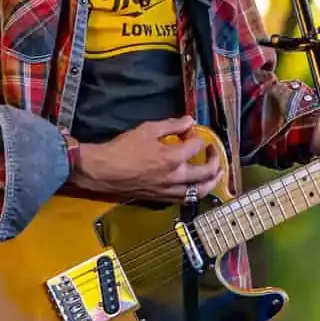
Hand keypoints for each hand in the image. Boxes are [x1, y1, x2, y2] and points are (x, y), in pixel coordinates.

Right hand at [71, 116, 222, 202]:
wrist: (103, 171)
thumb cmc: (123, 149)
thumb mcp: (147, 130)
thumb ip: (172, 125)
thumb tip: (190, 121)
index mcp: (173, 158)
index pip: (197, 146)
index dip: (196, 135)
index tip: (189, 131)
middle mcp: (176, 177)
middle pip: (207, 172)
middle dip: (215, 159)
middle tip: (213, 150)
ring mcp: (169, 191)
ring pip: (200, 191)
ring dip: (211, 181)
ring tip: (216, 173)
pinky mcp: (161, 199)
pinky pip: (185, 199)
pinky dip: (195, 192)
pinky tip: (195, 185)